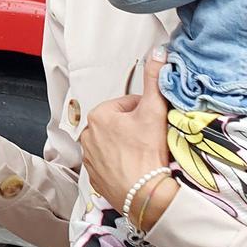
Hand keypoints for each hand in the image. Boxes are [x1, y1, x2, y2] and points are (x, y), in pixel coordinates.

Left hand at [80, 47, 177, 219]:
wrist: (145, 194)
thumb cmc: (147, 152)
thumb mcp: (153, 110)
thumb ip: (154, 79)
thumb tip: (158, 52)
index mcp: (98, 114)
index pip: (128, 104)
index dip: (145, 112)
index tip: (154, 124)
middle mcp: (88, 134)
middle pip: (120, 124)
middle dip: (135, 128)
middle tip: (151, 141)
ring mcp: (89, 157)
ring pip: (115, 143)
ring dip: (128, 146)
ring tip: (144, 156)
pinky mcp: (95, 176)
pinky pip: (110, 163)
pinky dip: (122, 164)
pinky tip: (135, 168)